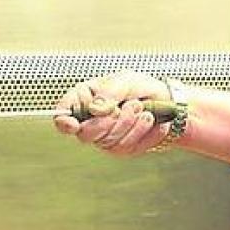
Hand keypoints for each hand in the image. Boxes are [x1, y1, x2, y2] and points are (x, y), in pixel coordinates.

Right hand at [52, 71, 171, 155]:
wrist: (166, 102)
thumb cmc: (140, 87)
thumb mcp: (125, 80)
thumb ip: (109, 93)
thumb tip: (96, 109)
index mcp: (85, 98)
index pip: (63, 113)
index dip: (63, 122)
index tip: (73, 125)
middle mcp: (90, 120)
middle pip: (86, 134)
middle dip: (111, 122)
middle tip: (132, 105)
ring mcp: (105, 137)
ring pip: (108, 143)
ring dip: (131, 125)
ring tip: (143, 109)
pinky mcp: (121, 148)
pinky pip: (126, 148)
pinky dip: (142, 133)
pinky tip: (150, 121)